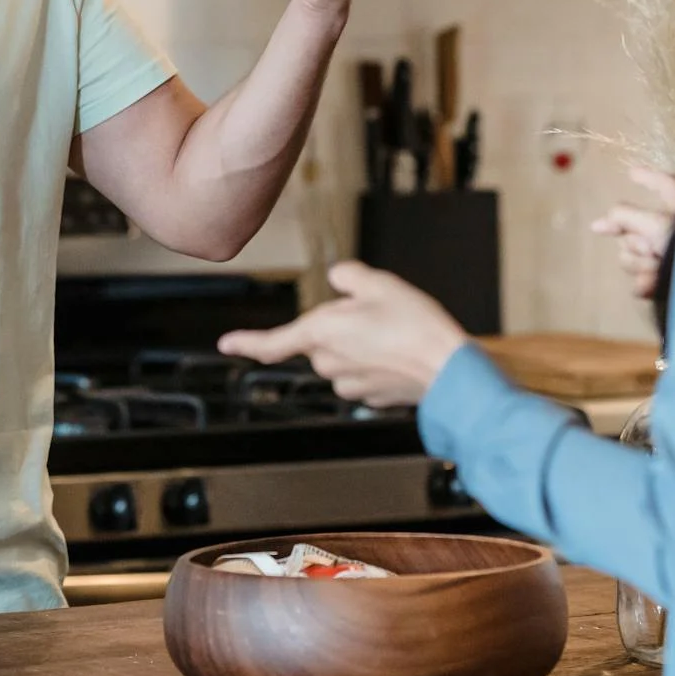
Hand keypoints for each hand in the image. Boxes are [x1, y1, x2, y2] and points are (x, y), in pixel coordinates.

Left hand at [218, 261, 467, 407]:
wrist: (448, 370)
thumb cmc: (415, 325)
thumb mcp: (379, 282)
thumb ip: (349, 277)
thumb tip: (337, 279)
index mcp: (321, 332)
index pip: (272, 343)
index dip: (246, 342)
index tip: (226, 344)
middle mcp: (329, 362)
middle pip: (320, 342)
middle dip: (341, 327)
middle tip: (378, 312)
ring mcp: (350, 384)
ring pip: (343, 358)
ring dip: (360, 345)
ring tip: (395, 332)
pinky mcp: (371, 397)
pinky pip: (365, 374)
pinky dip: (378, 363)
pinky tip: (401, 353)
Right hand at [590, 166, 674, 299]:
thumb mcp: (656, 224)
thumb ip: (626, 217)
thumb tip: (597, 225)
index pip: (664, 185)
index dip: (648, 177)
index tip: (631, 173)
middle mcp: (672, 229)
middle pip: (631, 228)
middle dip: (637, 242)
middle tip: (652, 249)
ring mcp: (665, 257)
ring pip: (631, 256)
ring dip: (642, 263)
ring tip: (658, 268)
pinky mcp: (662, 282)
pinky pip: (639, 280)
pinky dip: (644, 283)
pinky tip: (650, 283)